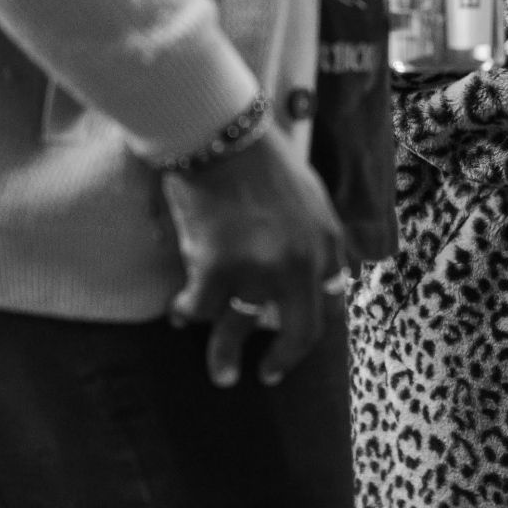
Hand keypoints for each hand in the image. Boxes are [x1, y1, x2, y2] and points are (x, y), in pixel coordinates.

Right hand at [162, 128, 346, 388]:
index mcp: (328, 242)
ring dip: (226, 355)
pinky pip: (200, 308)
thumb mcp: (306, 195)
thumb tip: (307, 273)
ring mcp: (261, 271)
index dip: (311, 322)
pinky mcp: (218, 270)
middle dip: (284, 359)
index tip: (295, 337)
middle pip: (299, 331)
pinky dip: (187, 312)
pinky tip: (177, 314)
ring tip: (221, 376)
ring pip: (241, 329)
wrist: (218, 131)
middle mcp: (302, 264)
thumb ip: (310, 236)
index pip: (329, 300)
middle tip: (269, 375)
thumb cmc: (257, 155)